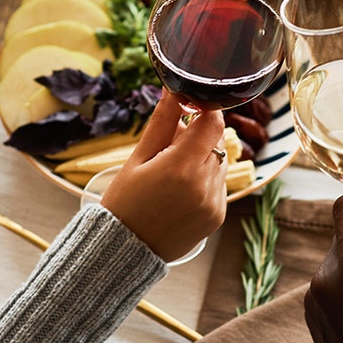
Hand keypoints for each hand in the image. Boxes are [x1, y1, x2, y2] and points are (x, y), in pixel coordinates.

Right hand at [100, 92, 227, 261]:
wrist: (124, 251)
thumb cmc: (124, 203)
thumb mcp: (137, 159)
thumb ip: (162, 123)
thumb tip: (174, 90)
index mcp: (181, 168)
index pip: (212, 122)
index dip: (204, 110)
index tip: (190, 108)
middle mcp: (204, 186)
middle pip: (216, 141)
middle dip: (198, 136)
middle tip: (170, 147)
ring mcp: (214, 203)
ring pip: (219, 162)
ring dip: (202, 158)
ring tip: (172, 173)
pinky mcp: (218, 216)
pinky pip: (219, 185)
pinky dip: (205, 180)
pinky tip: (180, 191)